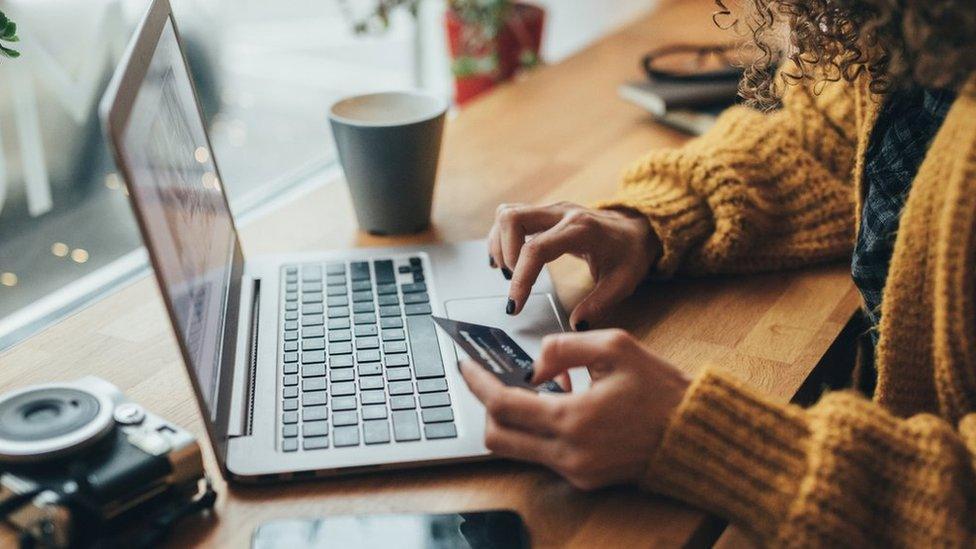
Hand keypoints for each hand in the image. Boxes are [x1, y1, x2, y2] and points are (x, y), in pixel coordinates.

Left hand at [460, 329, 689, 489]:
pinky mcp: (585, 480)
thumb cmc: (660, 389)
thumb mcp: (615, 346)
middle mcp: (568, 453)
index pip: (503, 404)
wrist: (695, 434)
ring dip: (515, 419)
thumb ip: (563, 347)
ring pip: (517, 449)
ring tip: (537, 389)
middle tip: (491, 379)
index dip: (478, 383)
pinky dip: (540, 430)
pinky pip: (543, 455)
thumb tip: (533, 366)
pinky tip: (561, 406)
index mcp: (573, 419)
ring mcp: (575, 471)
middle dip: (487, 406)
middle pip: (497, 437)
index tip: (465, 365)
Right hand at [487, 202, 660, 329]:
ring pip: (507, 214)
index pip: (536, 249)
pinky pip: (512, 217)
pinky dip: (502, 238)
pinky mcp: (545, 213)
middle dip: (504, 254)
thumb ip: (599, 304)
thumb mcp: (623, 282)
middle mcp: (562, 213)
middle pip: (512, 218)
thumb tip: (576, 324)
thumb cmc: (629, 253)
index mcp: (581, 230)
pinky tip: (506, 260)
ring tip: (509, 272)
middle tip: (513, 281)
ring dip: (500, 244)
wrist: (637, 228)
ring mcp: (551, 210)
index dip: (521, 278)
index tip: (515, 304)